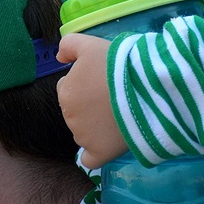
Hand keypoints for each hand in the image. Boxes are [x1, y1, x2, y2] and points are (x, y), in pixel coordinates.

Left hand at [56, 34, 127, 168]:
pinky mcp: (99, 153)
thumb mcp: (91, 44)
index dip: (85, 82)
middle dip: (89, 103)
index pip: (69, 87)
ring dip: (95, 125)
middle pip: (76, 109)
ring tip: (120, 113)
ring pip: (84, 132)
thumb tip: (58, 57)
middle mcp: (70, 116)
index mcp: (66, 91)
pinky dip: (95, 153)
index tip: (103, 80)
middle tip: (113, 95)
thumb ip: (69, 45)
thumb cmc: (118, 64)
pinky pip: (90, 159)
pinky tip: (105, 145)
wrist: (145, 88)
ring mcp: (83, 137)